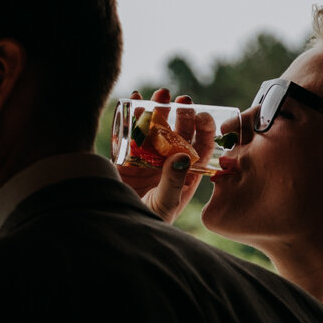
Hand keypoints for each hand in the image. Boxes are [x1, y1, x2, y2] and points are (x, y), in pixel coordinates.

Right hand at [114, 88, 214, 224]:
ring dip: (159, 110)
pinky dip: (132, 116)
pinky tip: (135, 100)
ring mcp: (147, 158)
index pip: (200, 147)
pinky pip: (130, 132)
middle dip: (182, 114)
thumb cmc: (149, 221)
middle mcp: (168, 162)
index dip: (204, 130)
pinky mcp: (125, 157)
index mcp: (186, 173)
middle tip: (182, 99)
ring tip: (161, 94)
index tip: (203, 115)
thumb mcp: (166, 203)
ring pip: (156, 128)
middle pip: (179, 133)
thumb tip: (183, 155)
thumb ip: (174, 181)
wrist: (118, 228)